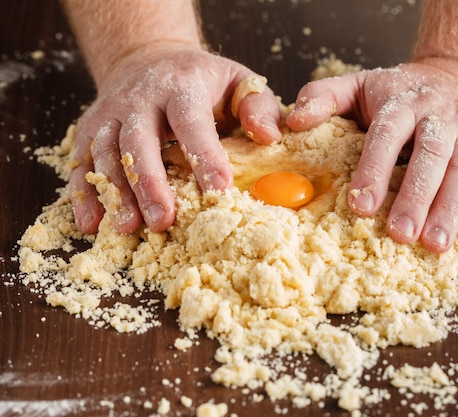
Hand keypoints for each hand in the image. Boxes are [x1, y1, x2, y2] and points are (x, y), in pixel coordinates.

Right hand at [70, 42, 281, 233]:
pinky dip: (82, 193)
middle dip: (150, 183)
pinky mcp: (90, 129)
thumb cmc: (201, 80)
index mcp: (181, 87)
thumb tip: (270, 137)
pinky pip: (81, 160)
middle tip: (162, 220)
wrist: (149, 60)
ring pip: (105, 152)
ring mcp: (110, 113)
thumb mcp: (237, 81)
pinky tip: (91, 223)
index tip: (219, 190)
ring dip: (115, 192)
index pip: (192, 122)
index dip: (204, 155)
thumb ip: (258, 106)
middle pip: (138, 141)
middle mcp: (140, 99)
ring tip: (127, 227)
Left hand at [285, 58, 457, 252]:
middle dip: (416, 197)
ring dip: (451, 208)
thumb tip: (292, 122)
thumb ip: (325, 96)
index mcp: (404, 102)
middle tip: (400, 234)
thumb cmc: (407, 92)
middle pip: (431, 156)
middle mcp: (442, 115)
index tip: (360, 206)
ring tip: (435, 244)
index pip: (387, 135)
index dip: (374, 170)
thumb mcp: (364, 84)